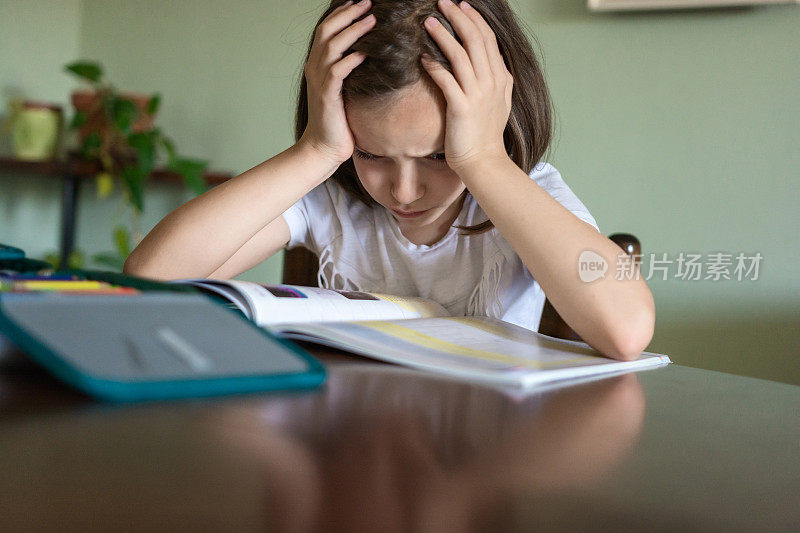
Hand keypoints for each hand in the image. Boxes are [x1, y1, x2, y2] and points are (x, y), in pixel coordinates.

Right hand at [299, 0, 375, 164]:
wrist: (324, 148)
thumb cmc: (338, 121)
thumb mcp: (343, 90)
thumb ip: (350, 71)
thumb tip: (370, 55)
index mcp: (317, 65)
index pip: (326, 30)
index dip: (342, 13)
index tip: (359, 2)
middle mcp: (314, 68)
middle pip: (327, 30)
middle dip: (348, 14)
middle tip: (368, 2)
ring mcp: (319, 81)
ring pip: (332, 46)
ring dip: (353, 31)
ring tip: (372, 19)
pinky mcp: (327, 95)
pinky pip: (338, 71)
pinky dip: (352, 59)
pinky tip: (366, 52)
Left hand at [421, 0, 512, 171]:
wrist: (484, 162)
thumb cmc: (485, 135)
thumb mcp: (499, 103)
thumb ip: (495, 81)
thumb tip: (488, 64)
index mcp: (501, 78)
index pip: (488, 39)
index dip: (474, 19)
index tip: (461, 5)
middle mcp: (492, 82)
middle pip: (475, 39)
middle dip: (458, 17)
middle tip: (443, 2)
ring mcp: (478, 94)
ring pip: (461, 55)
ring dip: (443, 35)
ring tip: (428, 21)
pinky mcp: (462, 107)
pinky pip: (446, 79)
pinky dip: (434, 65)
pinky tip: (422, 56)